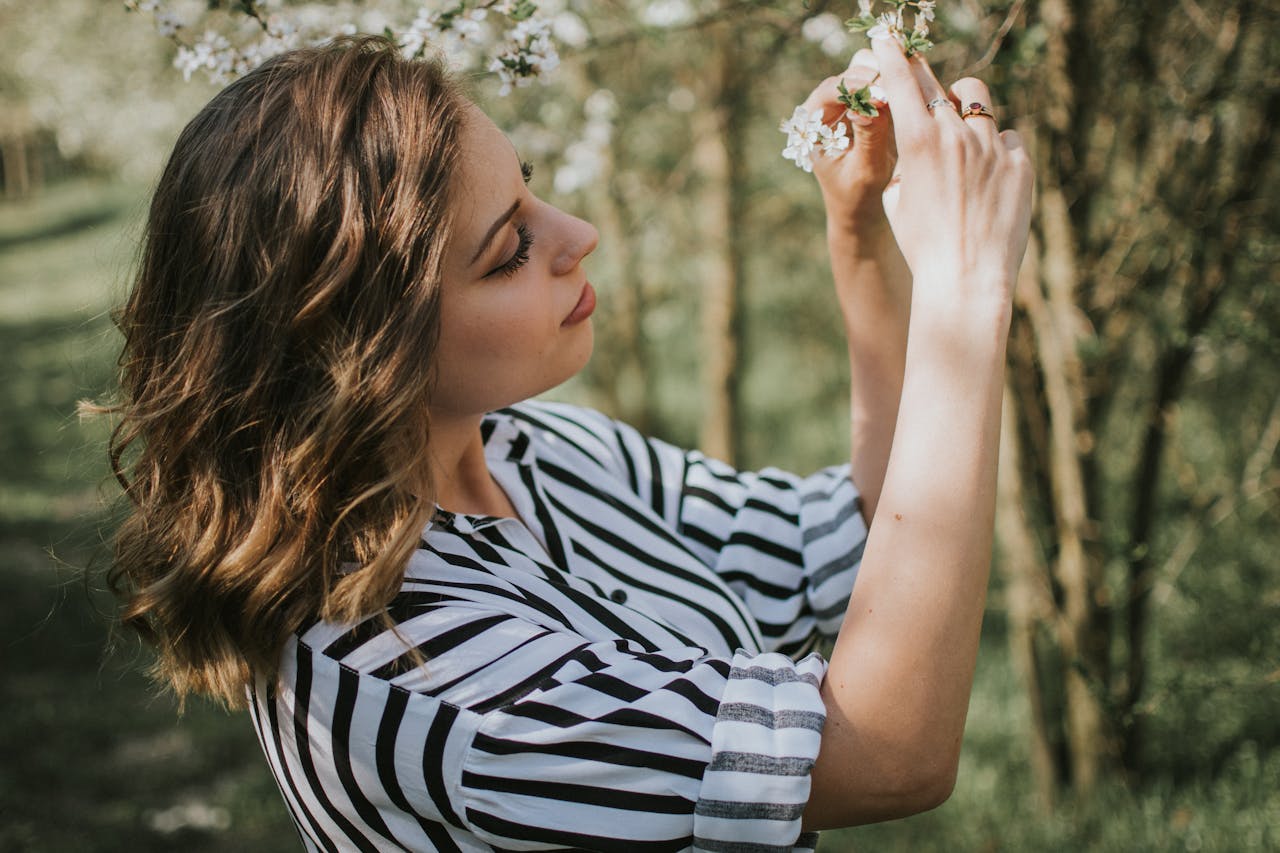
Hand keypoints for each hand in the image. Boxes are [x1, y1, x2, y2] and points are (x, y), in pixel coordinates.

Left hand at [802, 50, 896, 232]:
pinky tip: (915, 83)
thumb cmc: (857, 194)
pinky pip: (879, 80)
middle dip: (876, 76)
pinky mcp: (862, 101)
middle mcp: (822, 107)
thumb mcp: (866, 169)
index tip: (884, 94)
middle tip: (903, 83)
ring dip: (888, 73)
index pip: (830, 90)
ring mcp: (842, 101)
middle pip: (848, 74)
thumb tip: (874, 102)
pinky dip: (895, 79)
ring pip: (864, 70)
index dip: (857, 87)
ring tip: (911, 81)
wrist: (860, 205)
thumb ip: (870, 136)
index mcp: (810, 125)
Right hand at [871, 37, 1033, 304]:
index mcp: (918, 142)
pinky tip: (988, 180)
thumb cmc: (921, 245)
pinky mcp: (1021, 165)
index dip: (892, 56)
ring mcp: (994, 147)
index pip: (901, 81)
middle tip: (918, 78)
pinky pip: (1007, 141)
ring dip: (965, 110)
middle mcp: (957, 134)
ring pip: (979, 104)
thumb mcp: (897, 200)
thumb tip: (921, 144)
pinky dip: (995, 152)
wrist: (965, 279)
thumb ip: (907, 161)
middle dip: (925, 78)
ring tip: (960, 135)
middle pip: (940, 84)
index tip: (887, 39)